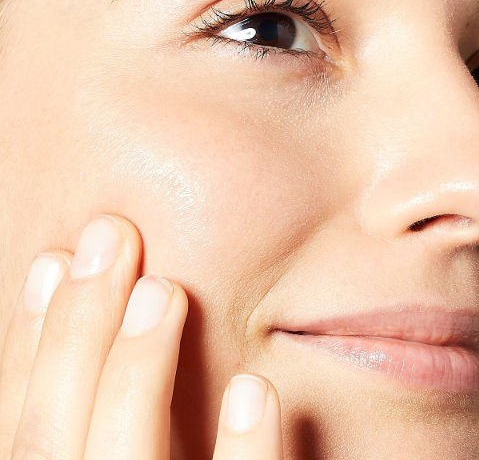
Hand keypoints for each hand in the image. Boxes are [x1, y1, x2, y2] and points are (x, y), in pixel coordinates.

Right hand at [0, 214, 282, 458]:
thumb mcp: (113, 458)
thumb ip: (100, 421)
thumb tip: (102, 327)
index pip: (25, 426)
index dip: (31, 341)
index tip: (56, 261)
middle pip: (54, 436)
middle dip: (76, 327)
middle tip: (112, 237)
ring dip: (136, 373)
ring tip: (164, 290)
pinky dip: (240, 458)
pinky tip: (256, 389)